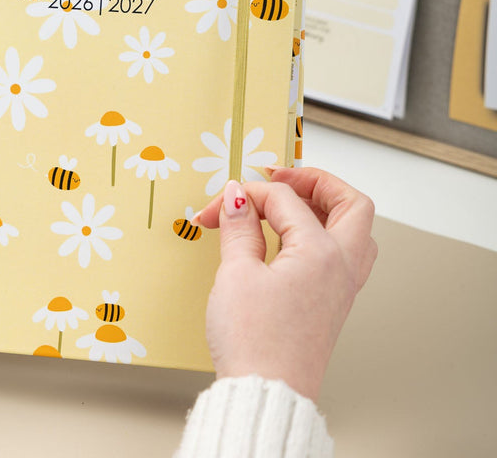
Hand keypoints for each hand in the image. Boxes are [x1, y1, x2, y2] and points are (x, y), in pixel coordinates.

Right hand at [194, 166, 376, 401]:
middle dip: (316, 182)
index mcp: (320, 252)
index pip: (284, 199)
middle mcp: (341, 266)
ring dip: (326, 208)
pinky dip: (322, 235)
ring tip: (290, 204)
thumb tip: (237, 198)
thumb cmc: (255, 343)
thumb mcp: (236, 274)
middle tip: (282, 178)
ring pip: (354, 230)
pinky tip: (291, 241)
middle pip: (350, 204)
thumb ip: (239, 228)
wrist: (266, 396)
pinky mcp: (332, 304)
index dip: (247, 194)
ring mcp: (342, 287)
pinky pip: (342, 254)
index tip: (220, 205)